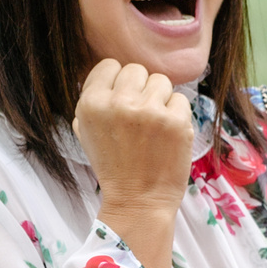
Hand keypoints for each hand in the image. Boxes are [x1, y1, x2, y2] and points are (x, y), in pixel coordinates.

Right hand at [76, 59, 191, 267]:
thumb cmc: (113, 166)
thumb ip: (94, 100)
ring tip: (153, 126)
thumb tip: (110, 74)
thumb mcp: (86, 132)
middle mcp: (118, 103)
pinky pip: (180, 99)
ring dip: (159, 99)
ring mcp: (149, 111)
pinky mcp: (176, 121)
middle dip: (139, 90)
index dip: (117, 83)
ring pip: (161, 81)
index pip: (110, 66)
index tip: (122, 102)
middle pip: (136, 70)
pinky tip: (167, 135)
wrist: (138, 201)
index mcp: (91, 104)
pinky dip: (176, 114)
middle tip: (139, 117)